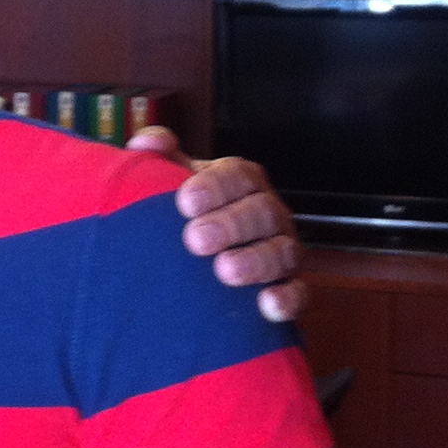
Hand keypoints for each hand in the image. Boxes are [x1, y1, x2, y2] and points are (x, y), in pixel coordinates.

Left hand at [127, 126, 305, 322]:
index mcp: (243, 183)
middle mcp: (268, 212)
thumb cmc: (189, 217)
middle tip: (195, 240)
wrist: (199, 266)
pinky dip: (287, 298)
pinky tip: (266, 304)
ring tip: (225, 271)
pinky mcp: (290, 287)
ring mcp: (283, 250)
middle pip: (262, 211)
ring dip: (256, 261)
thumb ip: (158, 159)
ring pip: (283, 251)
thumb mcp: (172, 183)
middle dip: (231, 224)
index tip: (184, 203)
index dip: (215, 186)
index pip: (238, 175)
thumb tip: (149, 142)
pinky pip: (299, 293)